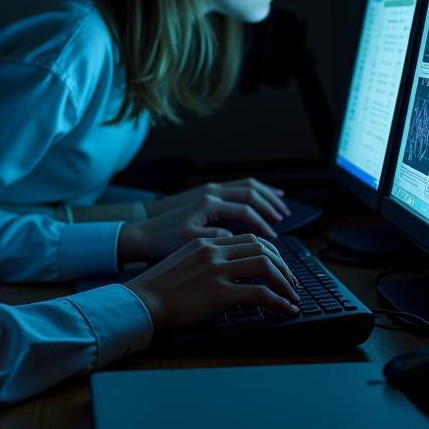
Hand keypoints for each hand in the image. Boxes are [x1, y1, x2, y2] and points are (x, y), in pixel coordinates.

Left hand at [118, 191, 284, 263]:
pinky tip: (262, 200)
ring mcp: (209, 192)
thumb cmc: (164, 241)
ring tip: (282, 205)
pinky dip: (254, 193)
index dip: (262, 223)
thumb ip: (215, 238)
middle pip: (249, 191)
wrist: (143, 235)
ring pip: (245, 185)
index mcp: (208, 203)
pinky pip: (237, 189)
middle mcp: (210, 192)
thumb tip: (237, 237)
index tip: (273, 238)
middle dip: (269, 204)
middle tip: (285, 217)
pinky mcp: (207, 197)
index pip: (244, 209)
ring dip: (265, 194)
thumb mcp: (190, 243)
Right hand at [126, 235, 301, 329]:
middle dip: (283, 266)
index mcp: (206, 242)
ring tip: (292, 296)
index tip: (279, 267)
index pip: (249, 239)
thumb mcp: (185, 262)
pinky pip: (260, 294)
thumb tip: (233, 273)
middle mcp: (213, 251)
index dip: (271, 253)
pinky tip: (285, 309)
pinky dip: (279, 302)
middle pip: (262, 249)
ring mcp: (217, 271)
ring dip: (285, 282)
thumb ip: (209, 261)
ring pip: (265, 266)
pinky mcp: (219, 293)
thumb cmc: (160, 288)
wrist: (141, 302)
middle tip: (292, 283)